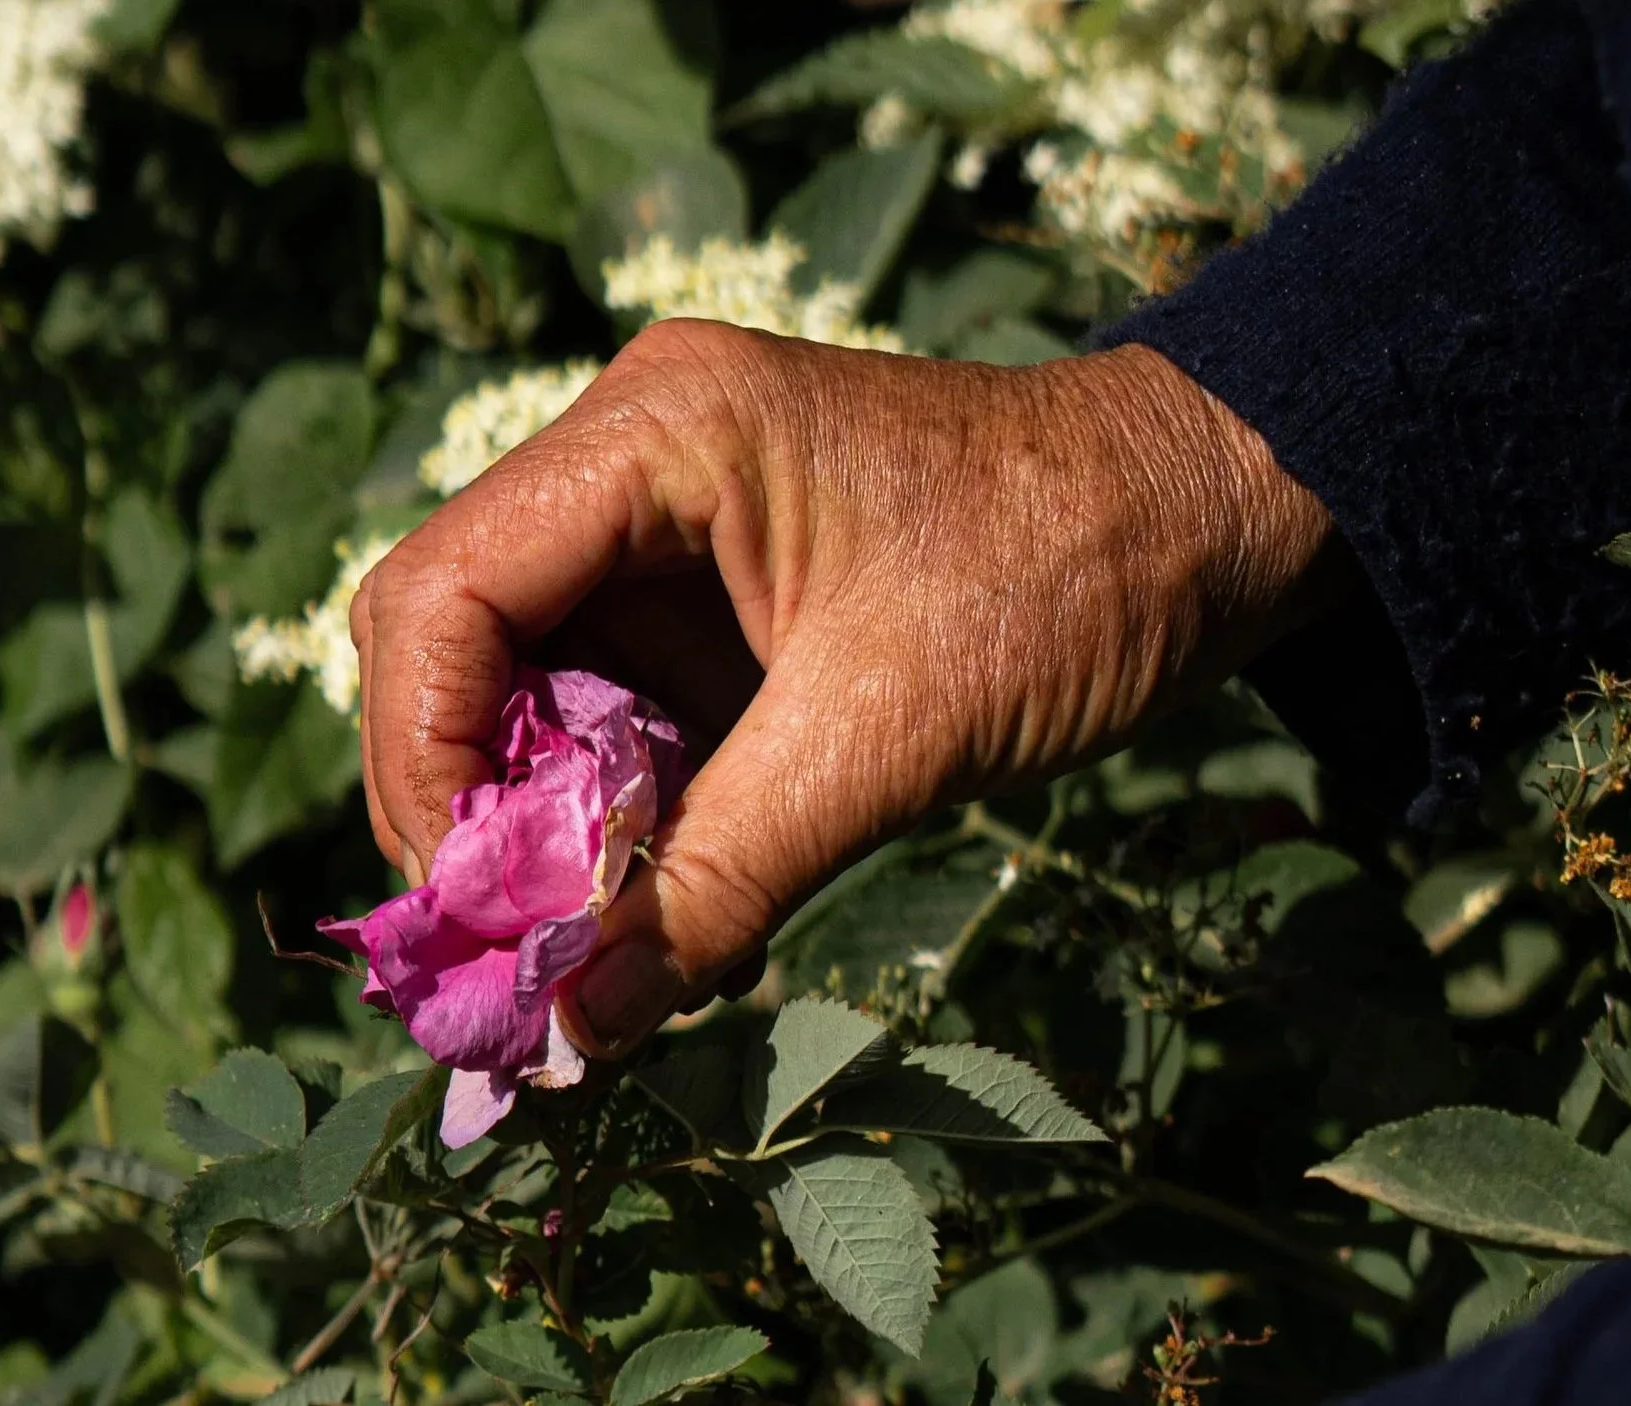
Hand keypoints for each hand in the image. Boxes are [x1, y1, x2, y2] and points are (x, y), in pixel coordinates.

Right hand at [350, 320, 1338, 1057]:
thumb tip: (562, 1042)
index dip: (421, 765)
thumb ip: (709, 890)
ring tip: (591, 939)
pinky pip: (606, 703)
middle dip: (471, 806)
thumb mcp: (882, 744)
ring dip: (541, 821)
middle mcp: (630, 456)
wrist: (1209, 520)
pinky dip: (613, 808)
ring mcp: (664, 520)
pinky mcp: (706, 587)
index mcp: (656, 434)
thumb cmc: (1066, 581)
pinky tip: (654, 894)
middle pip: (450, 640)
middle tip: (519, 950)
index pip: (438, 596)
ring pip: (518, 684)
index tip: (469, 914)